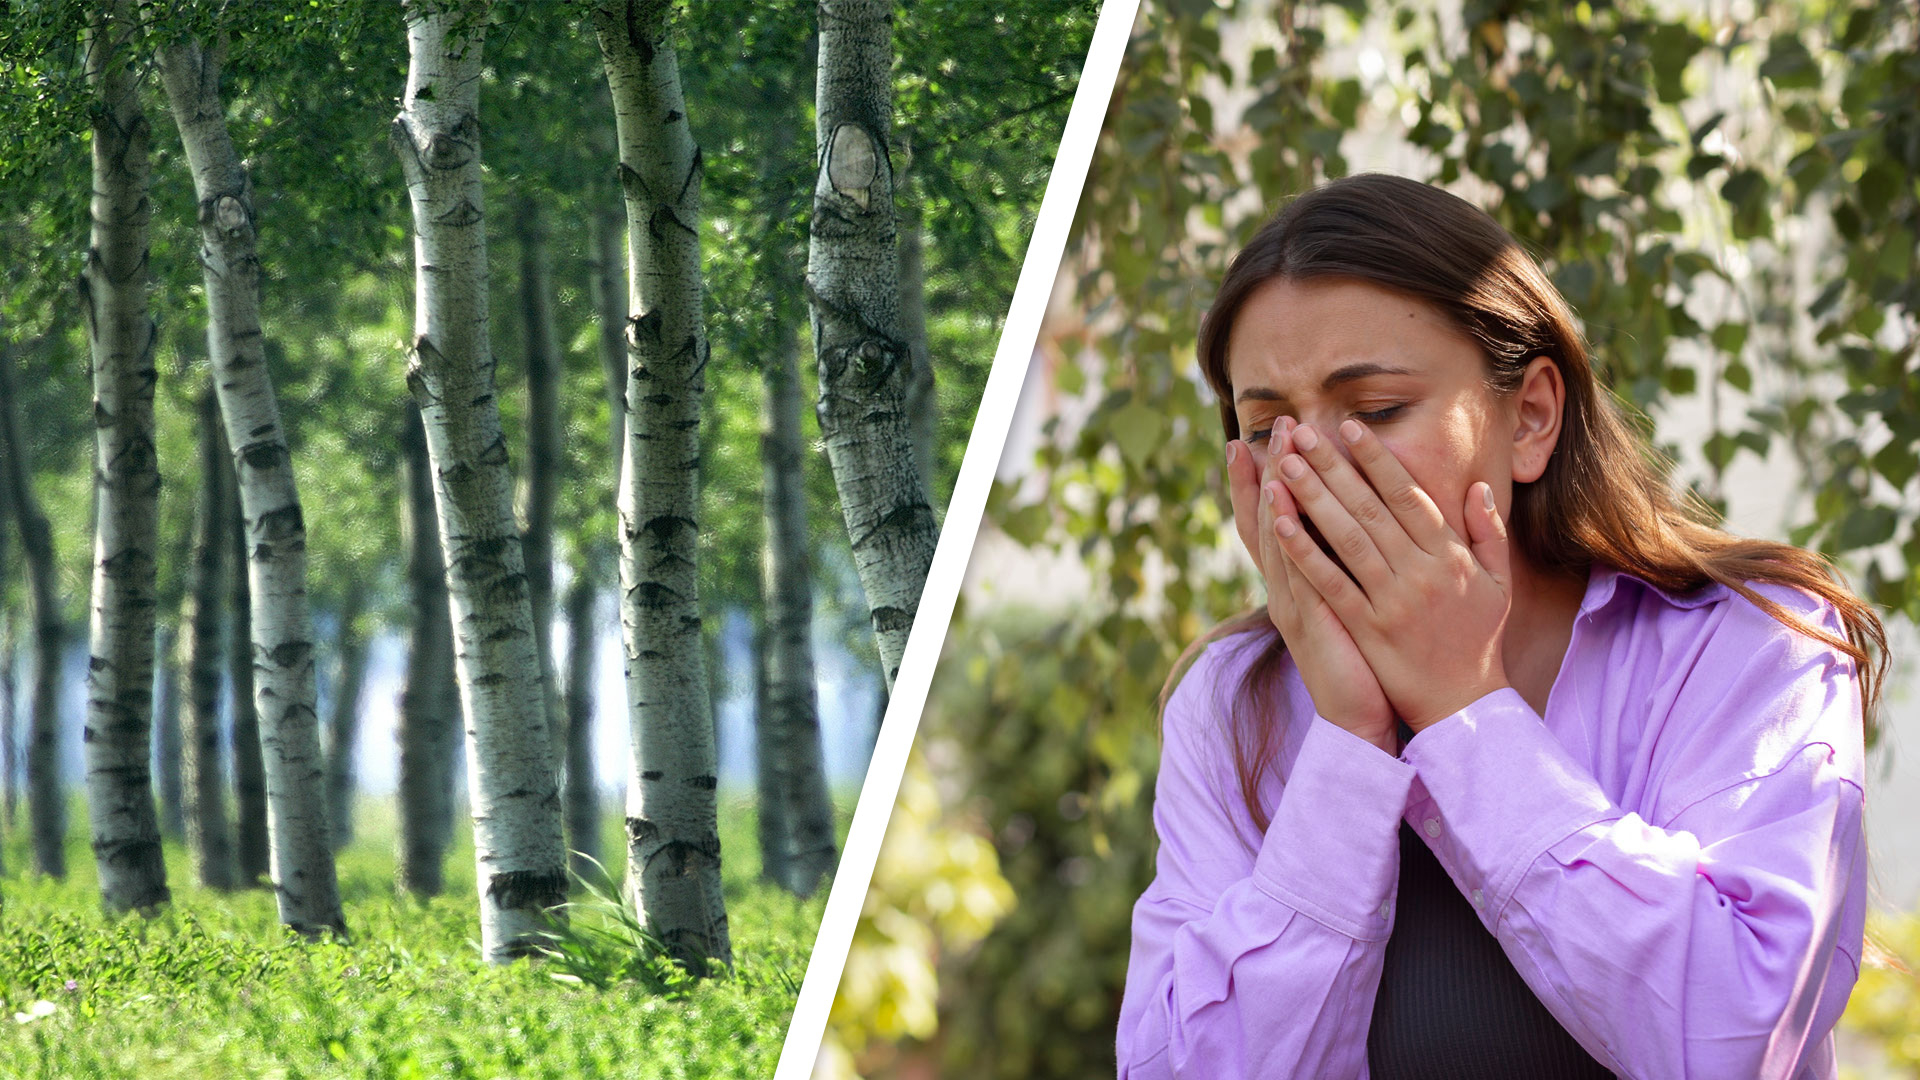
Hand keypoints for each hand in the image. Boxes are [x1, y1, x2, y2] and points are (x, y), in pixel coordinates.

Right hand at [1227, 418, 1395, 752]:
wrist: (1359, 719)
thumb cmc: (1363, 663)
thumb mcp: (1353, 605)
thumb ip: (1350, 566)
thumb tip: (1358, 524)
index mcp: (1300, 582)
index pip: (1277, 522)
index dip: (1265, 482)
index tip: (1261, 440)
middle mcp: (1288, 587)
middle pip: (1270, 520)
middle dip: (1272, 471)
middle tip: (1276, 426)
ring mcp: (1294, 603)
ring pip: (1278, 539)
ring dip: (1275, 492)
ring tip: (1277, 450)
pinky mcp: (1309, 622)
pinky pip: (1294, 573)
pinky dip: (1285, 539)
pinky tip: (1281, 508)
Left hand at [1268, 419, 1511, 731]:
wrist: (1464, 705)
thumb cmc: (1478, 638)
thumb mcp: (1497, 582)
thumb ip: (1487, 532)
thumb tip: (1476, 487)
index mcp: (1448, 556)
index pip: (1407, 496)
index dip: (1376, 459)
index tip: (1349, 427)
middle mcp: (1419, 572)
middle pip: (1370, 508)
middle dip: (1334, 467)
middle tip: (1303, 433)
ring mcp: (1391, 601)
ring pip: (1347, 539)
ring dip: (1313, 498)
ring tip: (1285, 465)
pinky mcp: (1367, 628)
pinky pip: (1330, 583)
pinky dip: (1304, 551)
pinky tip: (1280, 523)